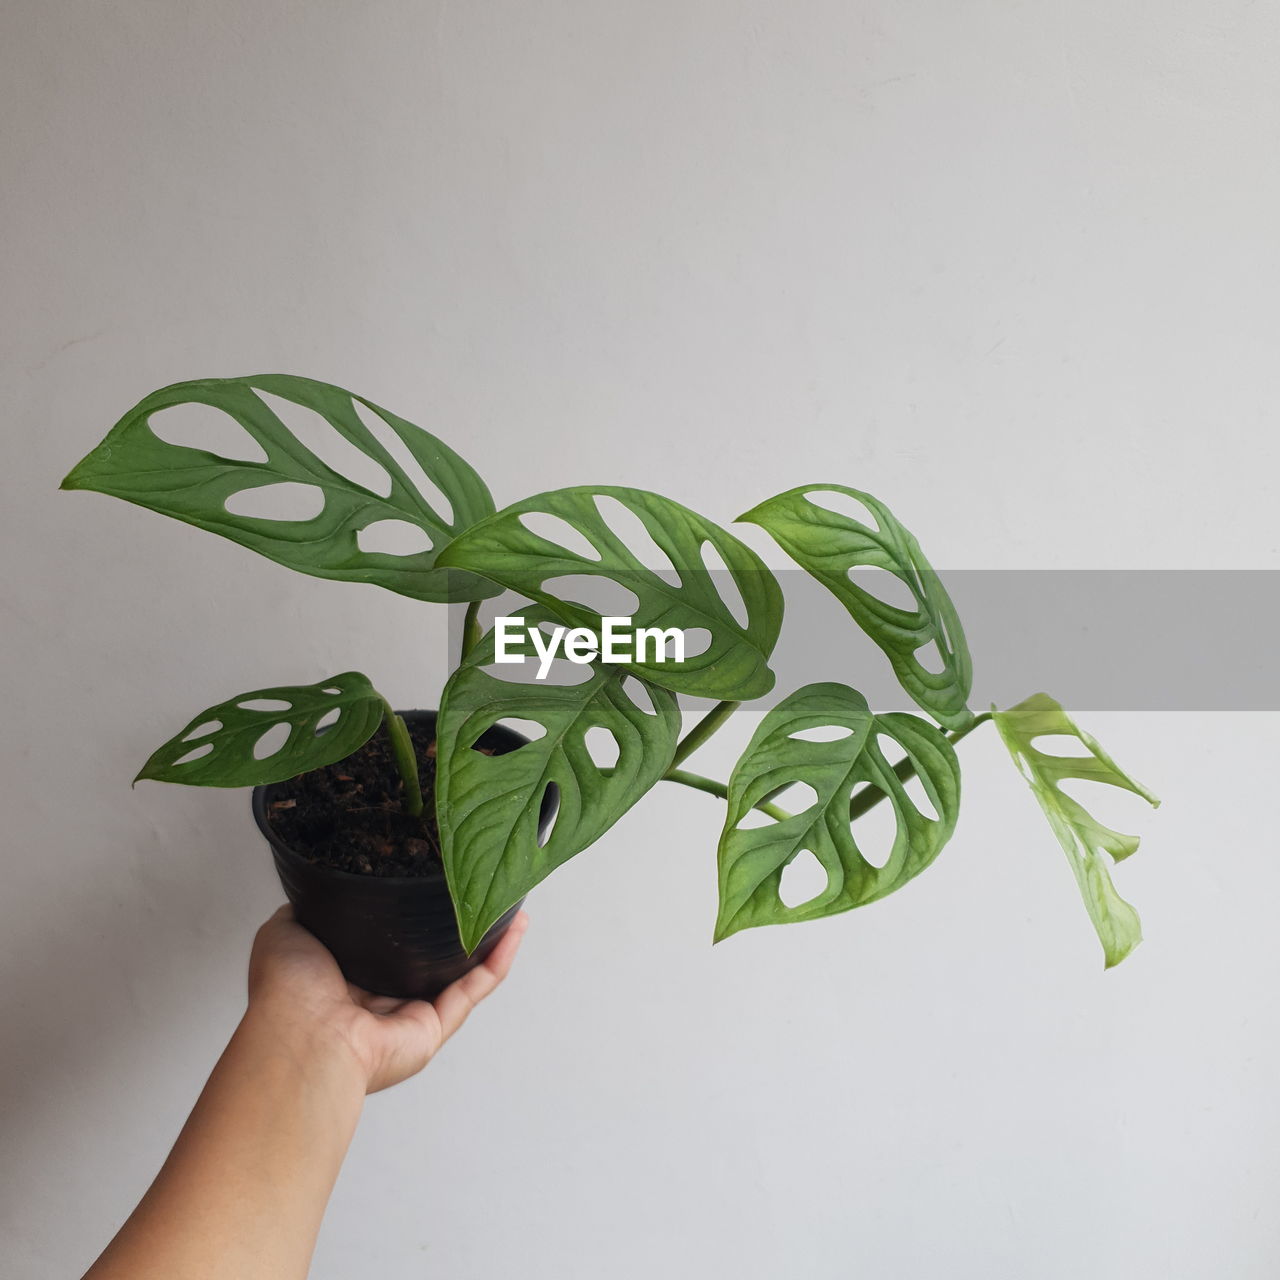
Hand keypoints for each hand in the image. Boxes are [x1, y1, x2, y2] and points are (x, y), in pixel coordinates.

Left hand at [246, 904, 528, 1093]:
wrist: (301, 1036)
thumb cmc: (286, 990)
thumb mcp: (287, 930)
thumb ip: (309, 908)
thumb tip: (317, 885)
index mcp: (344, 977)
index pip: (385, 940)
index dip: (410, 911)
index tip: (433, 879)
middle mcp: (378, 1000)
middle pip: (428, 957)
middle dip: (455, 924)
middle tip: (480, 889)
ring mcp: (408, 1018)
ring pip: (459, 973)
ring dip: (488, 939)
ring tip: (512, 904)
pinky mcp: (432, 1030)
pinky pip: (473, 991)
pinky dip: (498, 960)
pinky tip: (516, 928)